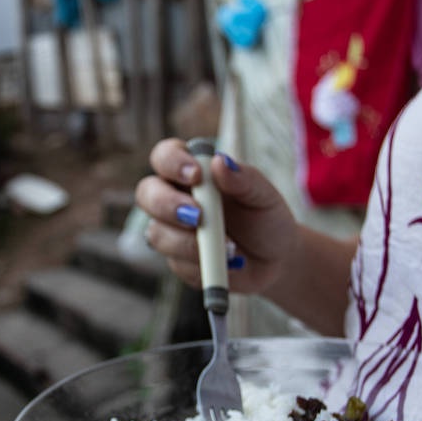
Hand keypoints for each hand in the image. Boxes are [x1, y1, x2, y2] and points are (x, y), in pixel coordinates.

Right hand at [134, 138, 297, 296]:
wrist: (275, 261)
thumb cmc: (266, 220)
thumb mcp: (263, 196)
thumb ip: (243, 178)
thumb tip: (220, 161)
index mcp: (192, 173)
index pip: (165, 156)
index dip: (172, 162)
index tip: (196, 176)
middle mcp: (175, 198)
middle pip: (146, 193)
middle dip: (167, 205)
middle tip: (197, 217)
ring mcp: (172, 231)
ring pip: (157, 233)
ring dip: (189, 242)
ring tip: (229, 247)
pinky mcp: (176, 260)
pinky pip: (175, 263)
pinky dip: (200, 264)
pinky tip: (227, 262)